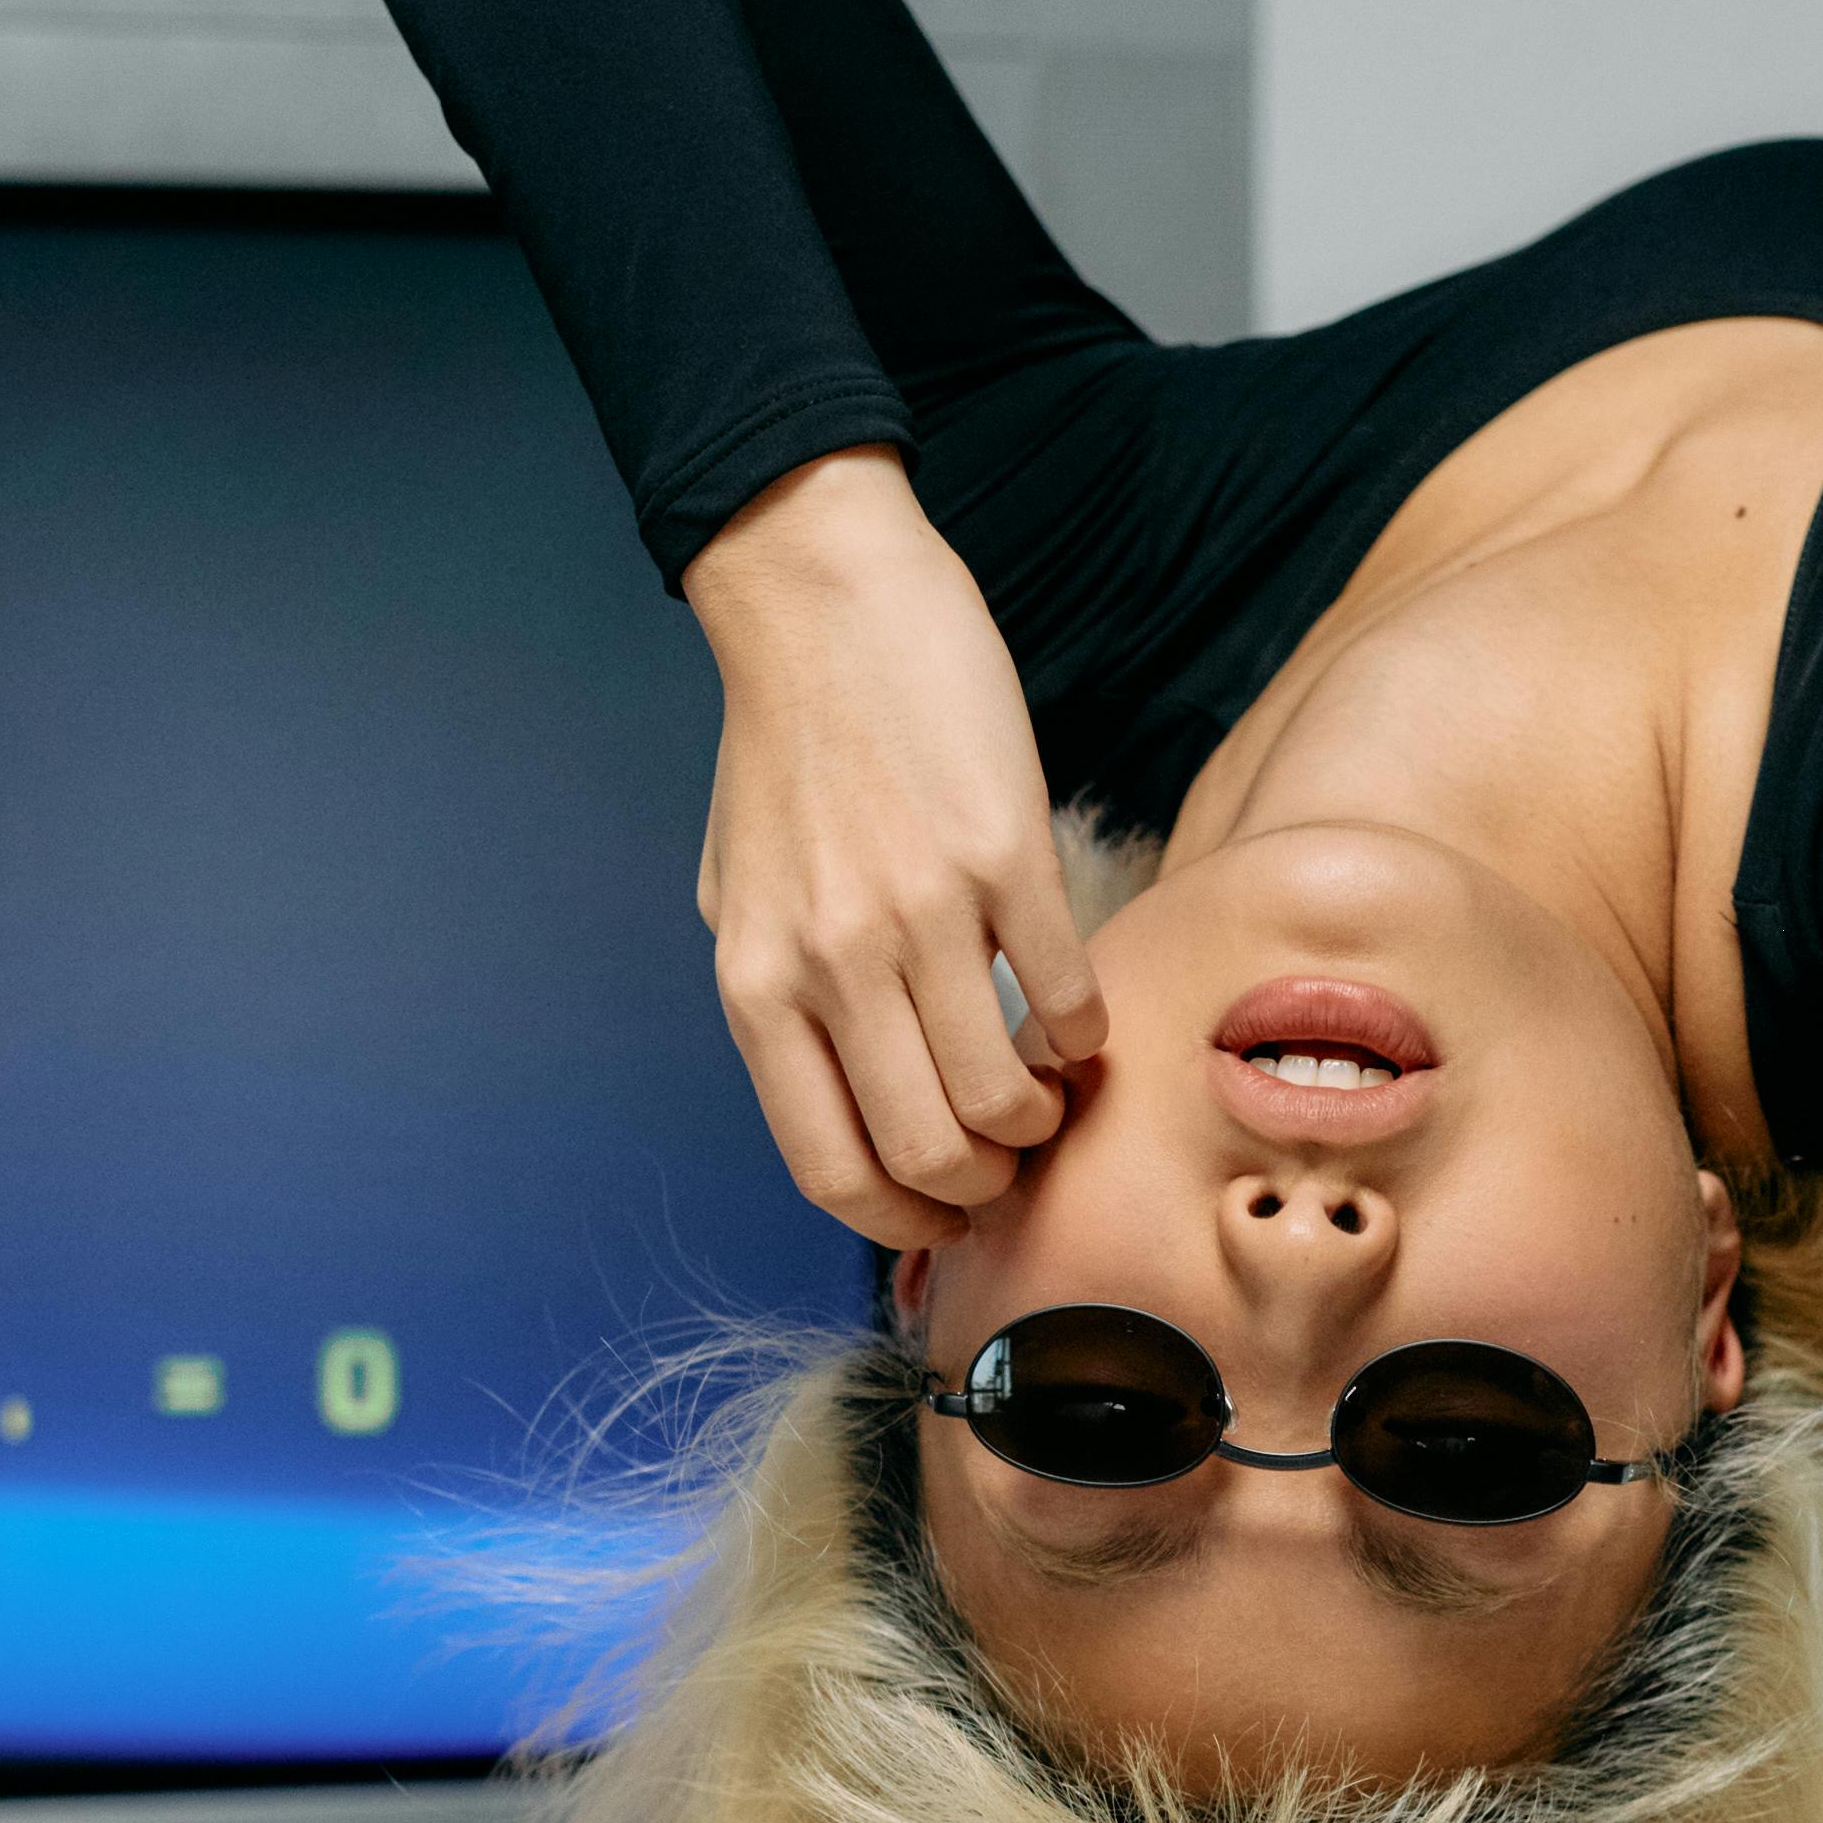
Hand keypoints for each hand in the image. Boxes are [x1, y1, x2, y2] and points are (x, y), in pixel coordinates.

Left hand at [684, 452, 1105, 1246]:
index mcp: (758, 986)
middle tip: (1008, 1154)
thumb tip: (846, 1098)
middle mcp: (832, 965)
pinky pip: (1064, 1000)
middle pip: (926, 1155)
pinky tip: (1074, 1014)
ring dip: (1040, 1118)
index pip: (829, 1169)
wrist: (820, 602)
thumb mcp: (740, 897)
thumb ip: (783, 1002)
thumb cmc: (783, 751)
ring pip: (1001, 1098)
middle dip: (982, 1185)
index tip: (942, 1213)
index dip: (899, 1220)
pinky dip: (1082, 1034)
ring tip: (1047, 1088)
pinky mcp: (1003, 857)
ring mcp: (920, 915)